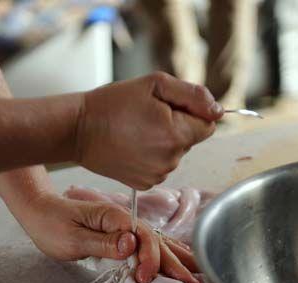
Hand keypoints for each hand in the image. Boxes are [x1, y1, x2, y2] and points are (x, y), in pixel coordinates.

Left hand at [15, 193, 201, 282]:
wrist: (39, 209)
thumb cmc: (51, 225)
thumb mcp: (72, 237)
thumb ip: (103, 242)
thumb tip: (131, 245)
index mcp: (115, 219)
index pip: (143, 239)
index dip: (149, 260)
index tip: (145, 280)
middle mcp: (124, 221)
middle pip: (157, 242)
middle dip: (175, 265)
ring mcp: (125, 227)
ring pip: (157, 243)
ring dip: (177, 260)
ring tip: (198, 275)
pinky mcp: (121, 233)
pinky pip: (149, 244)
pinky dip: (166, 253)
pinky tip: (180, 260)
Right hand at [75, 72, 223, 189]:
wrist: (79, 130)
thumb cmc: (113, 103)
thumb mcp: (155, 84)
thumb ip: (193, 95)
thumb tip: (218, 111)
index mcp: (177, 135)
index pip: (208, 126)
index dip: (192, 113)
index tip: (169, 107)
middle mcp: (170, 160)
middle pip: (191, 140)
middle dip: (177, 126)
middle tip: (146, 116)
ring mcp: (158, 175)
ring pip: (175, 154)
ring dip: (163, 142)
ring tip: (136, 131)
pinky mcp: (145, 183)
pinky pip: (160, 166)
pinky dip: (151, 156)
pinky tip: (131, 146)